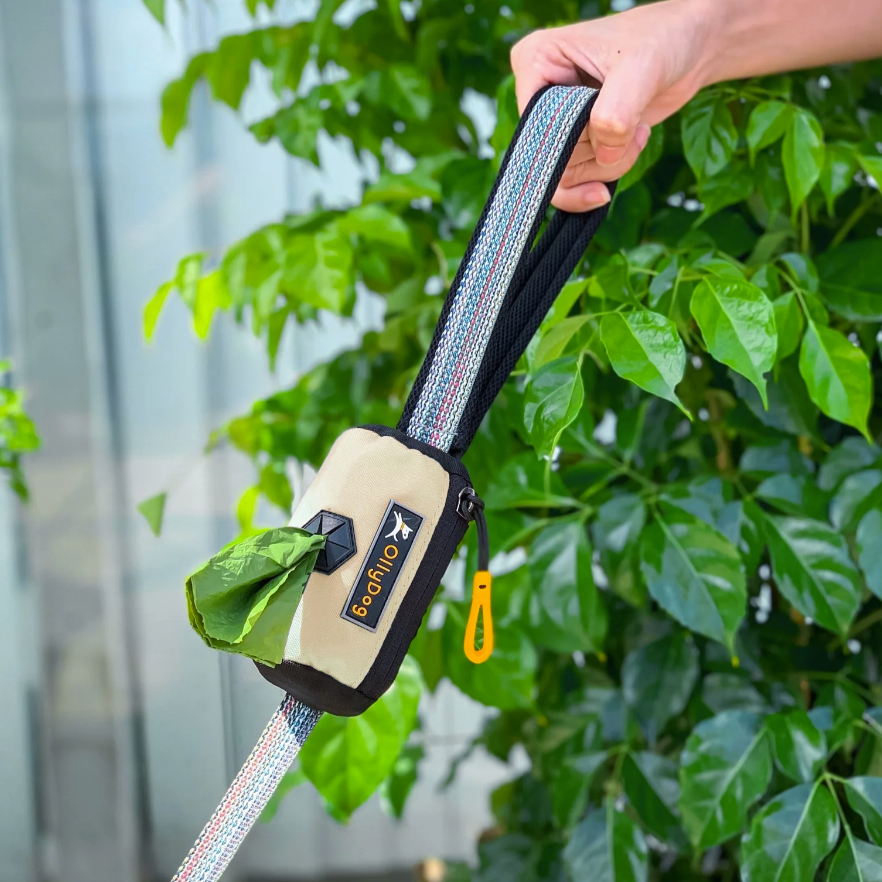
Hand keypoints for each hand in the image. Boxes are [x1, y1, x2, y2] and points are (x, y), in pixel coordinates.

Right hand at [511, 0, 717, 210]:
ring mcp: (555, 122)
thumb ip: (616, 111)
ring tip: (638, 132)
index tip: (609, 126)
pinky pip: (574, 182)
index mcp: (536, 60)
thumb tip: (604, 155)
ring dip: (608, 165)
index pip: (534, 126)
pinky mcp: (575, 141)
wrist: (689, 49)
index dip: (571, 139)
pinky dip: (605, 176)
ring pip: (565, 174)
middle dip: (597, 153)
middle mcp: (538, 94)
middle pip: (551, 155)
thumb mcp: (641, 66)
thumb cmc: (663, 39)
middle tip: (633, 126)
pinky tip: (629, 153)